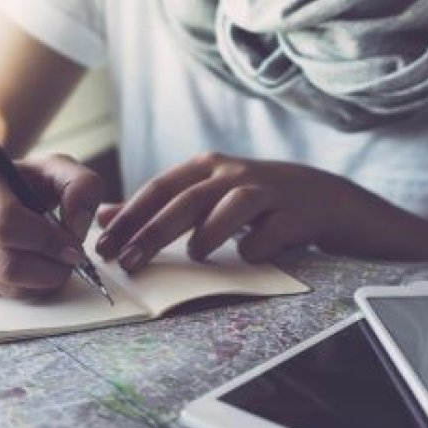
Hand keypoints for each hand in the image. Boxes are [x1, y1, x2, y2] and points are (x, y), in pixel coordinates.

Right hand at [0, 153, 102, 297]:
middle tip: (70, 260)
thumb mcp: (54, 169)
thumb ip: (81, 185)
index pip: (6, 223)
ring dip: (41, 282)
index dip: (47, 241)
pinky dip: (24, 288)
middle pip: (5, 263)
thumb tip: (76, 227)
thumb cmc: (20, 181)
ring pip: (3, 286)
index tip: (74, 246)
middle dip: (49, 269)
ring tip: (53, 262)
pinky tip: (29, 267)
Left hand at [94, 152, 355, 271]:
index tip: (103, 245)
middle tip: (129, 261)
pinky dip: (256, 246)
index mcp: (207, 166)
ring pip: (232, 205)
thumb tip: (104, 217)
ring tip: (195, 255)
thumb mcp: (205, 194)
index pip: (160, 188)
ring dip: (209, 232)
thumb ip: (156, 206)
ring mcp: (268, 191)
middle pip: (188, 199)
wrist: (323, 197)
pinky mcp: (297, 214)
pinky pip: (272, 231)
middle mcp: (234, 174)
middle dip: (154, 231)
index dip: (130, 216)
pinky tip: (247, 256)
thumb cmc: (253, 200)